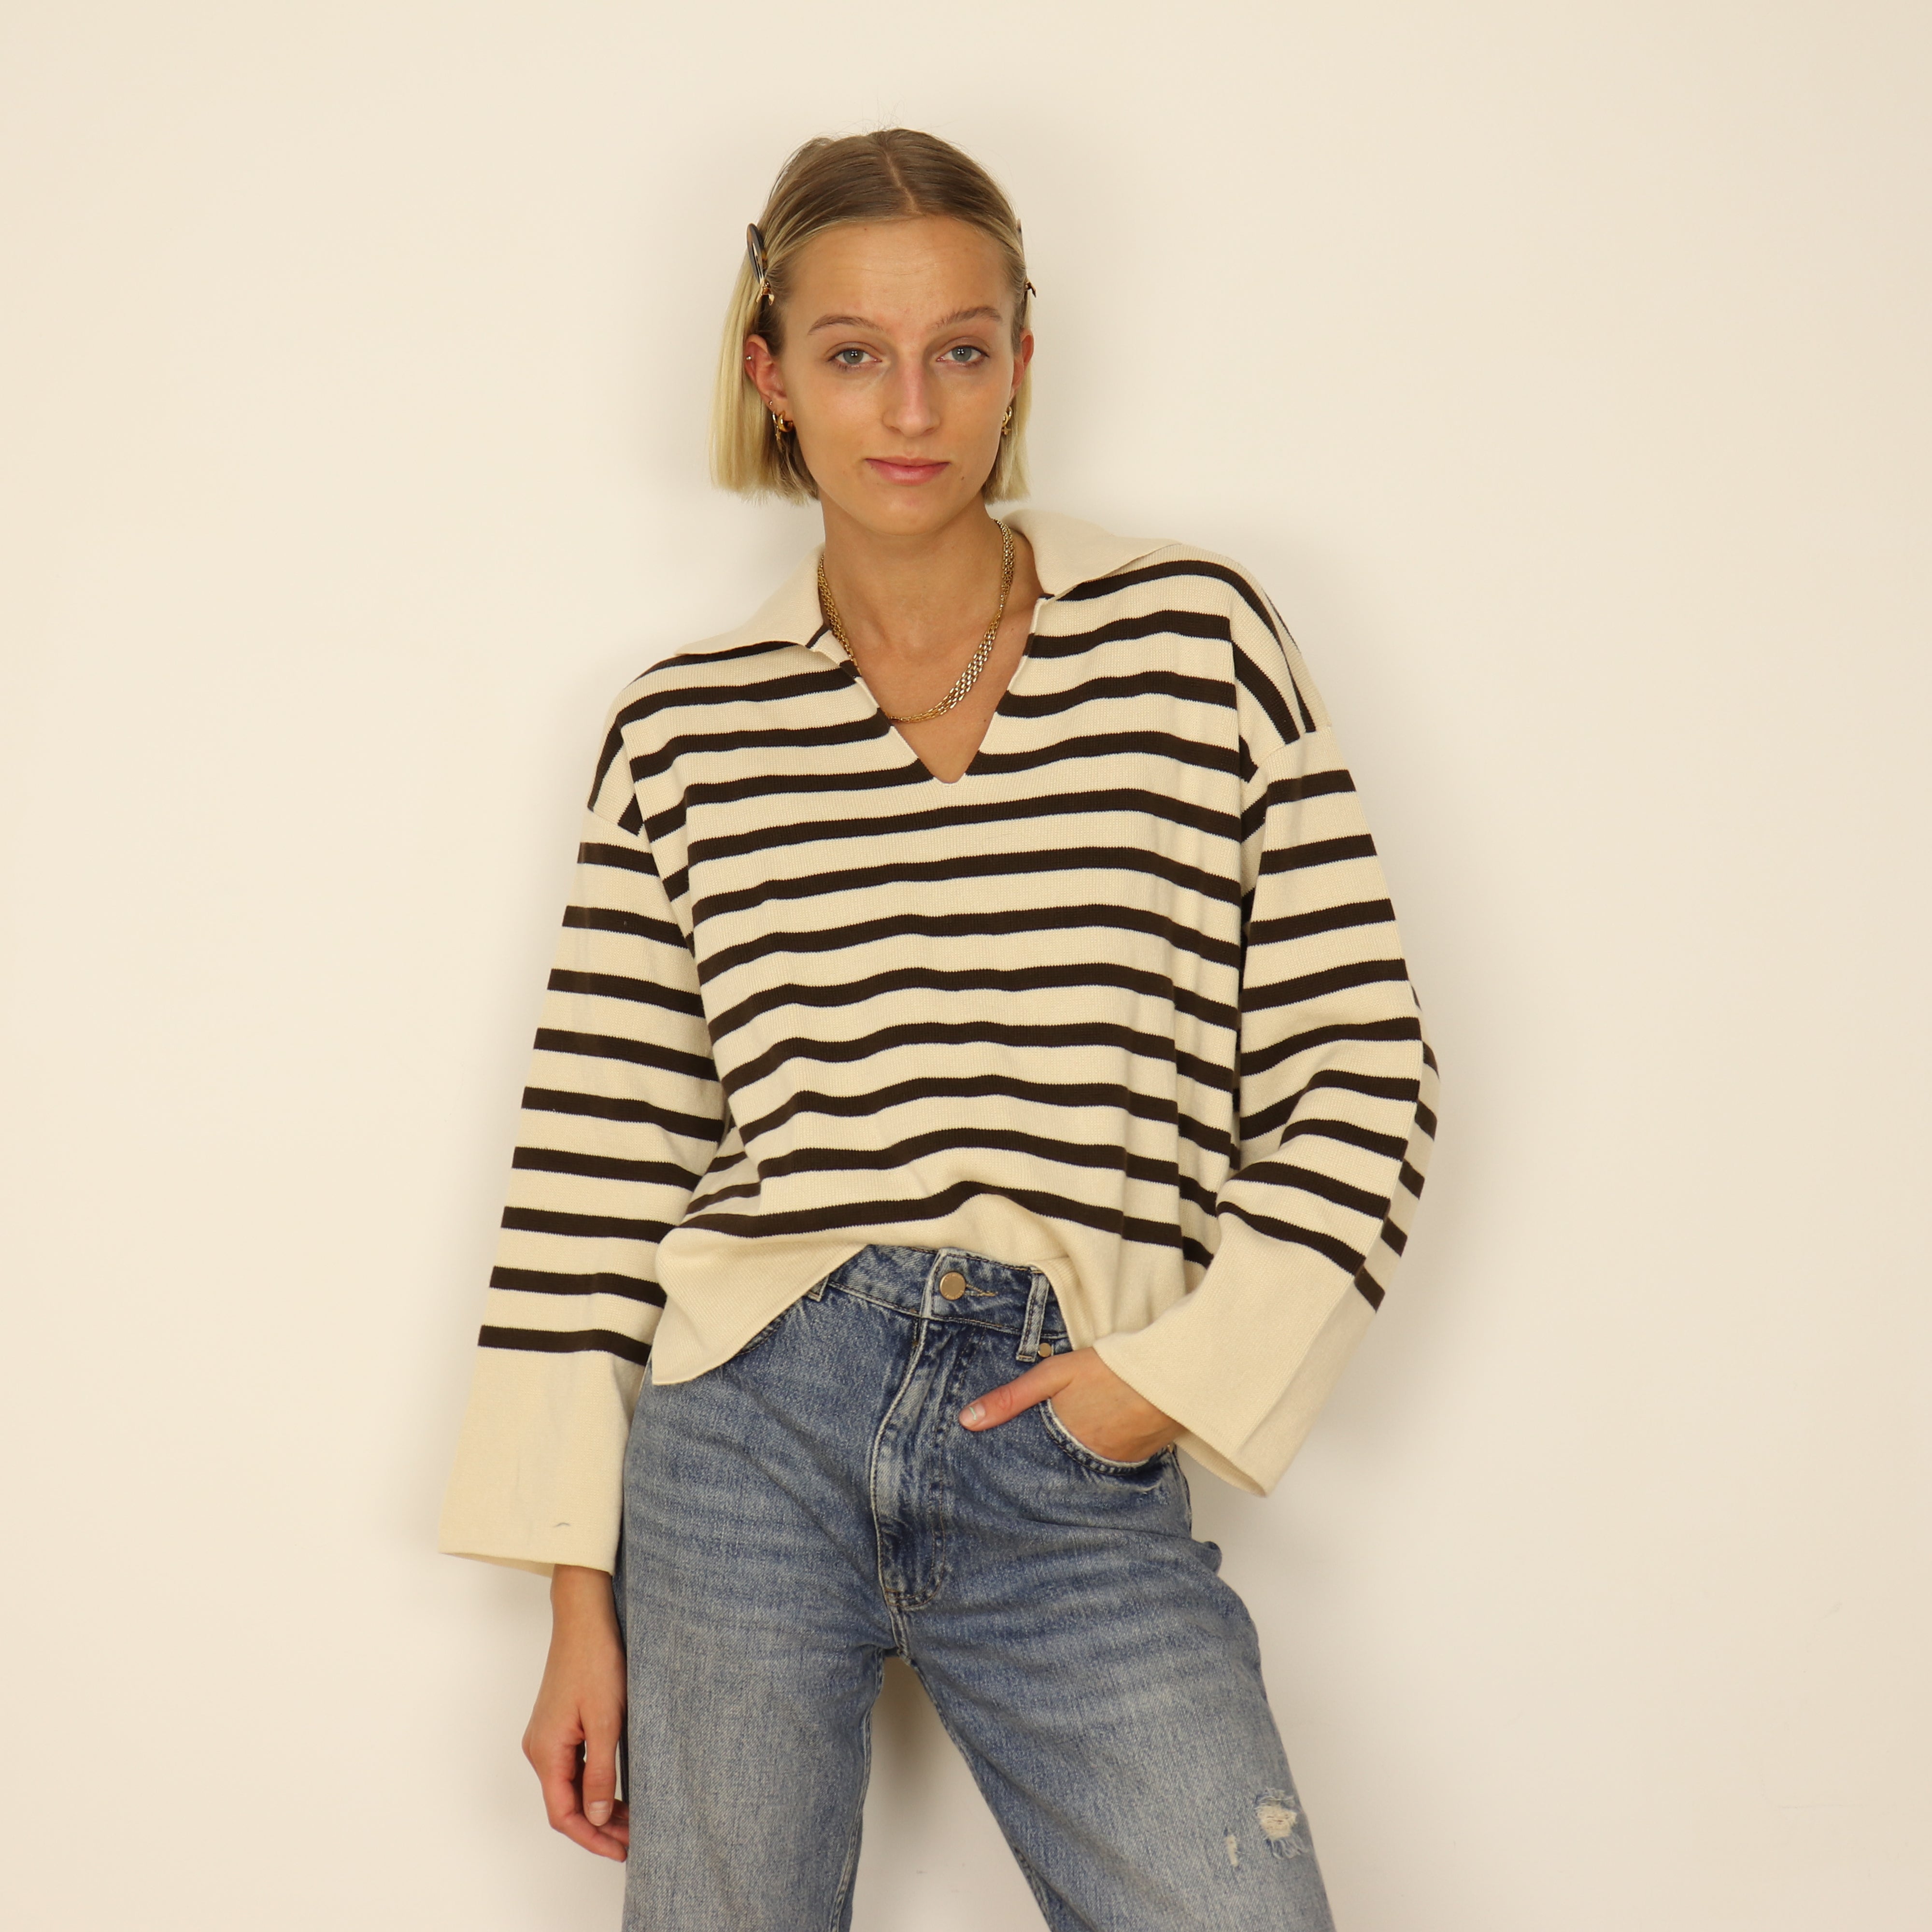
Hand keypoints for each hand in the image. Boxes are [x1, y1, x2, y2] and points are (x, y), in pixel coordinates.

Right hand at [523, 1564, 628, 1860]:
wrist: (585, 1618)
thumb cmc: (595, 1661)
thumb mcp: (605, 1721)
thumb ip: (600, 1773)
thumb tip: (596, 1817)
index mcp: (546, 1751)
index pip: (563, 1814)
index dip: (591, 1838)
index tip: (620, 1850)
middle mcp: (540, 1748)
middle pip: (565, 1804)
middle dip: (598, 1827)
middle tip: (633, 1839)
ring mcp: (548, 1736)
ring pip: (570, 1787)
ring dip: (598, 1807)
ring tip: (631, 1820)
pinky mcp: (559, 1725)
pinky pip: (573, 1767)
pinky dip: (594, 1784)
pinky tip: (617, 1790)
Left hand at [958, 1346, 1179, 1463]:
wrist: (1169, 1372)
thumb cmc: (1110, 1369)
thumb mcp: (1053, 1375)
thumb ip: (1011, 1399)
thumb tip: (967, 1421)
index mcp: (1063, 1440)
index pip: (1034, 1462)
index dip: (1024, 1462)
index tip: (1006, 1473)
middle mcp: (1089, 1458)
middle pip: (1063, 1464)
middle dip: (1054, 1459)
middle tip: (1048, 1451)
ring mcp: (1118, 1461)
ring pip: (1090, 1463)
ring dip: (1083, 1453)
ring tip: (1081, 1437)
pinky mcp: (1141, 1457)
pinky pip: (1117, 1460)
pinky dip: (1109, 1448)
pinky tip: (1110, 1432)